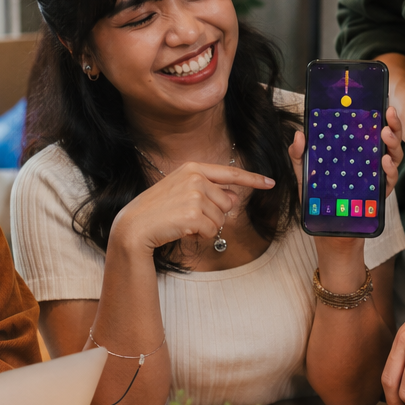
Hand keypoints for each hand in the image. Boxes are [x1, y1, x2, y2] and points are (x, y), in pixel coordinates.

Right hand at [109, 162, 274, 253]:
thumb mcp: (183, 193)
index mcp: (193, 168)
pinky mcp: (194, 214)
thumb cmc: (158, 210)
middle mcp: (196, 178)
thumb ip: (210, 191)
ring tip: (183, 222)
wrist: (134, 226)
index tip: (270, 182)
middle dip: (214, 214)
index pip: (230, 173)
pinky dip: (201, 235)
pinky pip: (213, 231)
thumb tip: (235, 197)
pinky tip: (183, 230)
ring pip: (221, 218)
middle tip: (189, 216)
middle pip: (228, 202)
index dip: (252, 179)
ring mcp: (195, 195)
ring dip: (206, 226)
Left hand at [294, 107, 404, 255]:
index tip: (379, 102)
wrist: (329, 232)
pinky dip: (389, 169)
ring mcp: (377, 179)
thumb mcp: (305, 176)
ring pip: (393, 156)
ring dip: (393, 143)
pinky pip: (389, 180)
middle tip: (388, 112)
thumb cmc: (319, 201)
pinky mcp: (380, 195)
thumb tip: (299, 134)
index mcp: (356, 154)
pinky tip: (384, 161)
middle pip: (386, 140)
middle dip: (392, 125)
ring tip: (386, 133)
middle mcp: (370, 163)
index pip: (369, 131)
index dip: (376, 117)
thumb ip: (299, 155)